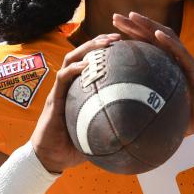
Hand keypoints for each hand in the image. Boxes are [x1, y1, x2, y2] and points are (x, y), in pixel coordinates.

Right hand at [31, 33, 120, 172]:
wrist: (50, 157)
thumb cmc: (75, 147)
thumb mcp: (100, 133)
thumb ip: (116, 124)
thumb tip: (143, 129)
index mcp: (80, 89)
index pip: (93, 63)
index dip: (106, 51)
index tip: (125, 44)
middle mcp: (70, 85)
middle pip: (82, 54)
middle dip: (99, 41)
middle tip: (118, 36)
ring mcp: (61, 90)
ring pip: (71, 59)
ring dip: (88, 48)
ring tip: (105, 43)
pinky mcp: (54, 98)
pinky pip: (63, 78)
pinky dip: (75, 69)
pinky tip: (86, 65)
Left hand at [112, 12, 193, 137]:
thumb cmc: (190, 118)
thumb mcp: (163, 112)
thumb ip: (146, 113)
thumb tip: (124, 127)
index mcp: (167, 66)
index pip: (146, 45)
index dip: (131, 35)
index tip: (112, 29)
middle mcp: (176, 59)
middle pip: (153, 36)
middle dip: (134, 25)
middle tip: (115, 17)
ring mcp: (186, 62)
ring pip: (166, 37)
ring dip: (149, 25)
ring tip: (132, 17)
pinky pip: (181, 52)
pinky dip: (169, 42)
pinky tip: (157, 34)